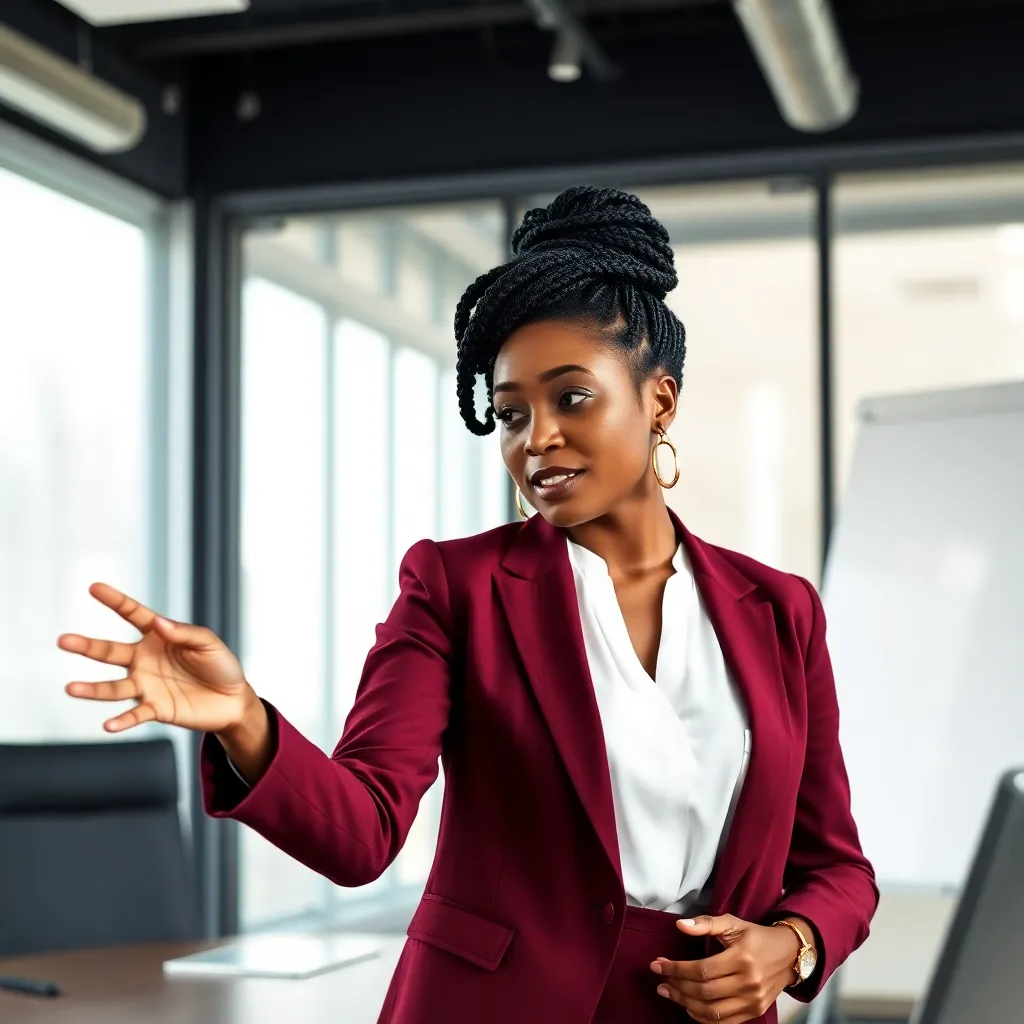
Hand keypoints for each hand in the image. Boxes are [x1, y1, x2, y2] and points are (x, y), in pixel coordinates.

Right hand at [59, 583, 254, 734]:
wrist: (233, 700)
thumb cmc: (220, 665)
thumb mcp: (208, 643)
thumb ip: (184, 633)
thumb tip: (158, 623)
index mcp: (158, 636)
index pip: (132, 614)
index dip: (115, 601)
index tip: (94, 587)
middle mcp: (145, 660)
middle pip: (110, 652)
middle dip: (87, 646)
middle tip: (63, 640)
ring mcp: (147, 685)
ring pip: (113, 687)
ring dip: (92, 689)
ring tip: (71, 688)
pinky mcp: (155, 708)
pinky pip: (134, 715)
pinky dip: (121, 721)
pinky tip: (108, 725)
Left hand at [649, 913, 805, 1023]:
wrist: (789, 954)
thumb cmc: (757, 936)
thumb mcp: (733, 923)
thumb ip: (706, 923)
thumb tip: (680, 925)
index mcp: (742, 958)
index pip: (702, 969)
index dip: (676, 969)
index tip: (658, 965)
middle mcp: (748, 982)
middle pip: (704, 992)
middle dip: (677, 986)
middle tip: (660, 980)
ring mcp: (752, 1001)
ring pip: (712, 1011)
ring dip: (685, 1004)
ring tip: (669, 992)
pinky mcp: (755, 1011)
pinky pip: (724, 1022)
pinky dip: (702, 1018)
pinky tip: (689, 1006)